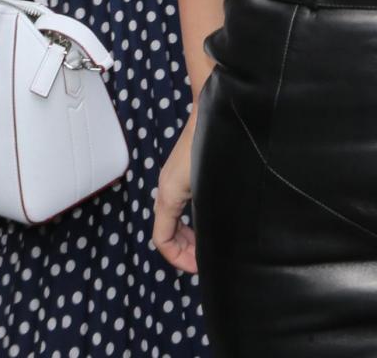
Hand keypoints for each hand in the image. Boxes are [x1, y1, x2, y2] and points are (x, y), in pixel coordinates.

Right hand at [153, 114, 197, 273]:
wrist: (214, 110)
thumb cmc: (210, 145)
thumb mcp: (206, 189)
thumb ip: (203, 215)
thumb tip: (211, 237)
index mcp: (168, 195)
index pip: (162, 240)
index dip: (178, 258)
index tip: (198, 266)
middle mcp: (167, 188)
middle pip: (166, 230)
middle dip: (183, 249)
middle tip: (203, 258)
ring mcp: (175, 178)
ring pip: (173, 216)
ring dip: (187, 234)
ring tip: (206, 243)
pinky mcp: (185, 170)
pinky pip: (180, 203)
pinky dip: (190, 218)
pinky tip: (208, 217)